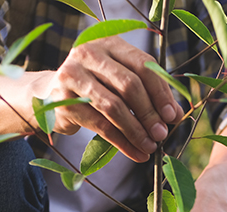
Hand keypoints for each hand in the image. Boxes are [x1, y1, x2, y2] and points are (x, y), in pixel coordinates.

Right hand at [37, 36, 183, 161]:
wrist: (49, 95)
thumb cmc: (95, 87)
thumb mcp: (120, 82)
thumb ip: (148, 92)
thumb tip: (177, 114)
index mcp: (109, 43)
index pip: (143, 65)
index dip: (161, 92)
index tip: (173, 115)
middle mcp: (89, 54)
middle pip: (129, 84)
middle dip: (149, 113)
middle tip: (162, 134)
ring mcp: (72, 75)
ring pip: (114, 106)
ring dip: (137, 131)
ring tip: (150, 147)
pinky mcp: (63, 101)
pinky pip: (100, 125)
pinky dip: (122, 143)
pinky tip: (136, 153)